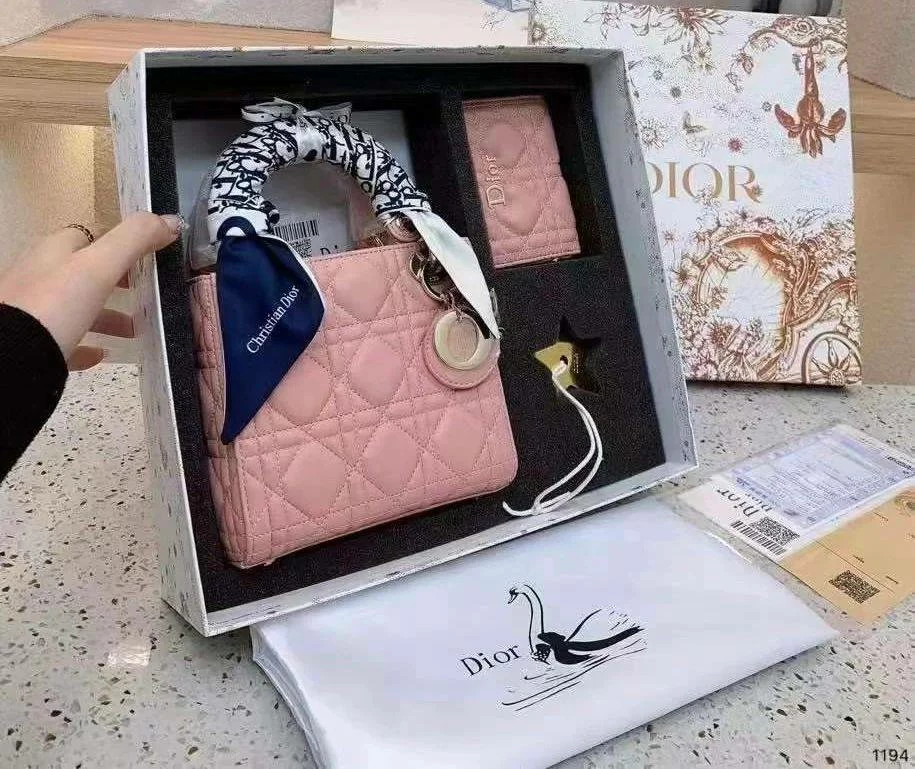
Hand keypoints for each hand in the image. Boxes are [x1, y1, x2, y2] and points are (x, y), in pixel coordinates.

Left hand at [0, 213, 181, 369]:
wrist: (10, 357)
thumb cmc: (56, 305)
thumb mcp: (99, 268)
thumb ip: (135, 241)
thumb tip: (172, 221)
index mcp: (54, 251)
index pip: (90, 235)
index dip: (120, 243)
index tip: (148, 259)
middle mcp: (40, 274)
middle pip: (84, 272)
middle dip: (117, 283)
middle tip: (145, 297)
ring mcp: (33, 309)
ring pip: (76, 307)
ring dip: (107, 316)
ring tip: (134, 332)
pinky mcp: (32, 342)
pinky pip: (63, 339)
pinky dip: (86, 344)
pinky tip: (102, 354)